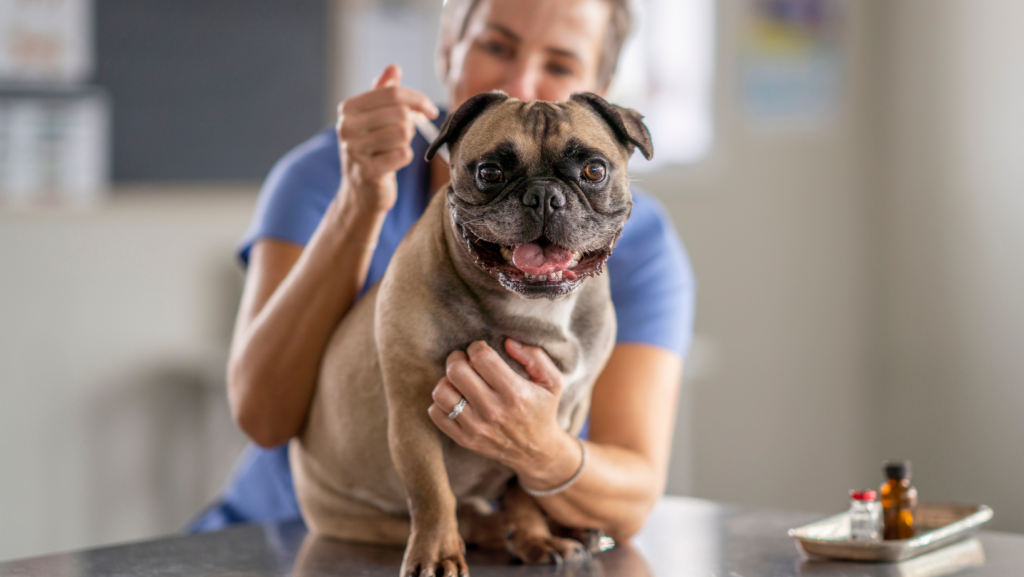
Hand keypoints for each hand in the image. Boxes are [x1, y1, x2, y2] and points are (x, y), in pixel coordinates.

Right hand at [336, 64, 438, 213]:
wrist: (360, 191)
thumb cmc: (371, 149)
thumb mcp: (373, 118)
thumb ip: (383, 92)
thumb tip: (394, 68)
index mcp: (348, 109)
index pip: (393, 93)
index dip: (418, 99)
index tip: (430, 110)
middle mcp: (346, 127)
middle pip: (399, 112)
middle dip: (411, 123)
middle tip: (407, 133)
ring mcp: (354, 150)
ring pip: (402, 134)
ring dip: (406, 142)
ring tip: (396, 148)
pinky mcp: (367, 172)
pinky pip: (403, 155)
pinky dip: (404, 158)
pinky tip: (394, 162)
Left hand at [428, 339, 573, 475]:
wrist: (535, 452)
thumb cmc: (542, 410)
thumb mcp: (552, 381)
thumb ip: (535, 356)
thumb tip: (507, 342)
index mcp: (515, 393)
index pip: (482, 358)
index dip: (477, 347)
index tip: (481, 350)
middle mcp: (493, 411)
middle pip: (457, 371)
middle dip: (457, 358)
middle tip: (465, 360)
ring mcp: (476, 427)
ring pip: (442, 392)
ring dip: (447, 380)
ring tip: (458, 380)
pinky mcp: (464, 439)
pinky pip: (436, 413)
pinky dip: (441, 401)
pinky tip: (456, 398)